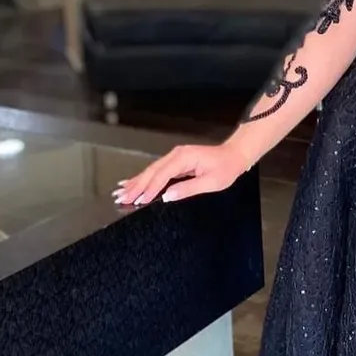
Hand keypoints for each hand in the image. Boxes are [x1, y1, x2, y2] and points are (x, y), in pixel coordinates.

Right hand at [114, 140, 245, 206]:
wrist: (234, 155)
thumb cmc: (226, 168)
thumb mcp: (212, 182)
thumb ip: (188, 189)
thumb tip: (167, 197)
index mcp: (184, 158)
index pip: (162, 175)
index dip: (149, 189)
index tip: (138, 200)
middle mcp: (176, 155)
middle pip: (151, 172)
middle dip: (135, 186)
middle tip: (121, 198)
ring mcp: (175, 157)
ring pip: (151, 171)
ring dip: (135, 182)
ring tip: (121, 192)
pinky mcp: (175, 161)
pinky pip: (156, 171)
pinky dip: (143, 178)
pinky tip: (132, 182)